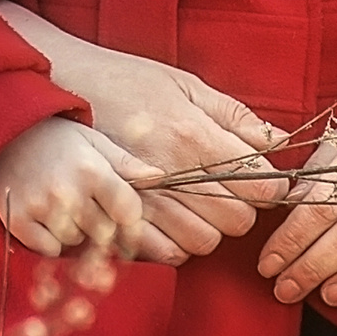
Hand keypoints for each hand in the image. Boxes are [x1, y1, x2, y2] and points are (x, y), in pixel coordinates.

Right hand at [0, 3, 290, 260]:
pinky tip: (169, 220)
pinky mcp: (115, 219)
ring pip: (203, 243)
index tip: (263, 182)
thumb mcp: (183, 84)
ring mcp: (140, 200)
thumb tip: (277, 139)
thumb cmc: (126, 82)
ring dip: (208, 229)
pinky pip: (164, 254)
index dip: (269, 187)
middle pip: (236, 221)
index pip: (258, 185)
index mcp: (191, 135)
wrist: (60, 91)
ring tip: (198, 206)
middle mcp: (169, 172)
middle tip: (229, 193)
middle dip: (240, 210)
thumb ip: (232, 114)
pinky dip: (173, 244)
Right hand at [0, 118, 156, 256]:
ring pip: (76, 242)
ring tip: (66, 207)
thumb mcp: (96, 142)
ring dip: (77, 232)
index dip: (130, 217)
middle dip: (102, 224)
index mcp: (93, 171)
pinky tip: (47, 219)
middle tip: (89, 206)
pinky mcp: (18, 221)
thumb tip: (161, 177)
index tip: (123, 214)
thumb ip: (127, 163)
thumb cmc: (58, 139)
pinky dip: (52, 241)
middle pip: (104, 232)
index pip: (129, 213)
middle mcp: (68, 192)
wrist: (4, 135)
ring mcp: (41, 209)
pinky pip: (49, 250)